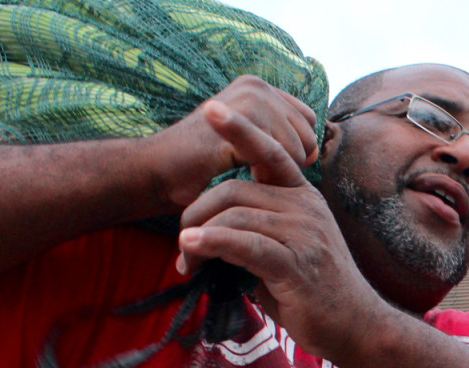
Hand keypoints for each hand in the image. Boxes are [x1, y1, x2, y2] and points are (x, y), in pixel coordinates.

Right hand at [142, 76, 319, 210]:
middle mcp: (255, 87)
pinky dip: (265, 178)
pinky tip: (243, 179)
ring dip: (276, 174)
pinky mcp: (241, 122)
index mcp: (257, 87)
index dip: (295, 150)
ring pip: (295, 150)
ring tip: (246, 177)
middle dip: (288, 164)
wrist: (156, 173)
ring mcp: (249, 100)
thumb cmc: (199, 166)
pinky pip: (277, 157)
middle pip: (307, 136)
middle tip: (254, 175)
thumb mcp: (245, 142)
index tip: (267, 168)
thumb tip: (312, 151)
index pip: (306, 121)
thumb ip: (276, 136)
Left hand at [176, 100, 385, 359]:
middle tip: (181, 242)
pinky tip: (192, 248)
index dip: (240, 129)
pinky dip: (214, 243)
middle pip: (235, 188)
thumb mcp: (286, 249)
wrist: (355, 327)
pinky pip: (246, 244)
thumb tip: (210, 230)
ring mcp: (303, 234)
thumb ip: (256, 230)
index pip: (270, 152)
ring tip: (184, 261)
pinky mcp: (296, 264)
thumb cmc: (314, 292)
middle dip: (197, 211)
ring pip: (236, 215)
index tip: (212, 108)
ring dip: (199, 237)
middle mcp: (305, 207)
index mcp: (302, 197)